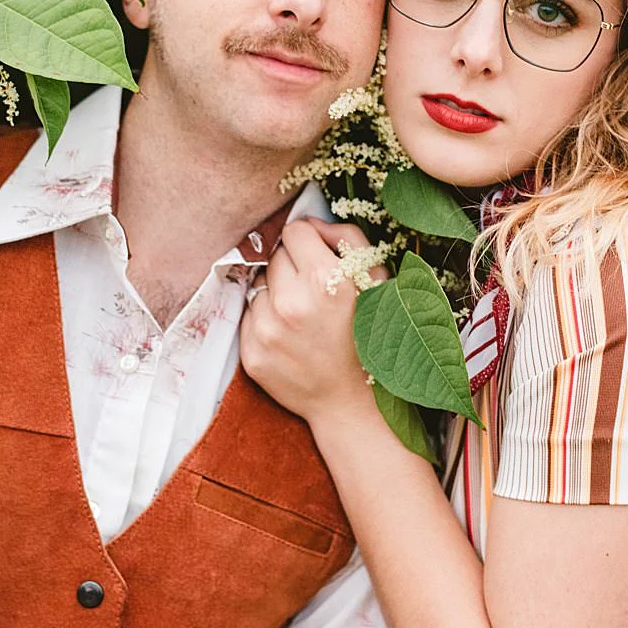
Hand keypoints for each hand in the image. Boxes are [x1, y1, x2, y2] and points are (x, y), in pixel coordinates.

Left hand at [240, 218, 384, 424]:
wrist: (353, 403)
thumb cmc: (372, 337)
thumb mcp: (378, 280)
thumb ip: (348, 239)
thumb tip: (313, 224)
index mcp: (326, 280)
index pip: (294, 231)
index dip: (308, 241)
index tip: (316, 257)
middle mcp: (292, 303)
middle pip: (275, 256)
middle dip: (293, 267)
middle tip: (313, 292)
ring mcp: (267, 330)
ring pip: (260, 285)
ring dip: (277, 293)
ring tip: (302, 317)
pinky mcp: (251, 353)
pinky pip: (249, 315)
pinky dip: (265, 320)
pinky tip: (290, 335)